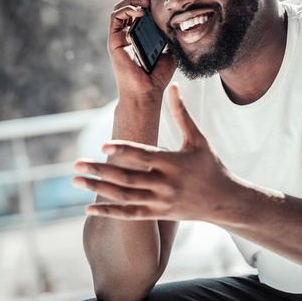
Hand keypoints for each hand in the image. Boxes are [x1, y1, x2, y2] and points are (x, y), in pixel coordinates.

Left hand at [72, 83, 236, 220]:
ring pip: (125, 197)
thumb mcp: (198, 139)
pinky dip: (110, 212)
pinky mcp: (158, 214)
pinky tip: (88, 208)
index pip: (144, 156)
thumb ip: (182, 113)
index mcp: (174, 163)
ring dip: (99, 190)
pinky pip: (130, 215)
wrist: (224, 201)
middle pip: (128, 178)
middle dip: (101, 171)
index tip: (102, 145)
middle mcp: (166, 184)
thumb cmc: (211, 165)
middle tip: (76, 165)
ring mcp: (161, 202)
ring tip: (76, 181)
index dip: (123, 150)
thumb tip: (174, 85)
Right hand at [109, 0, 176, 99]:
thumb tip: (178, 22)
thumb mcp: (170, 51)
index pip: (139, 9)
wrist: (147, 91)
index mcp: (140, 34)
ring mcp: (119, 37)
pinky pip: (116, 17)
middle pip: (128, 5)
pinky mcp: (114, 41)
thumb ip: (170, 36)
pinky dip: (127, 8)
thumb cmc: (158, 76)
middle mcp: (127, 34)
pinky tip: (141, 10)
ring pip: (120, 8)